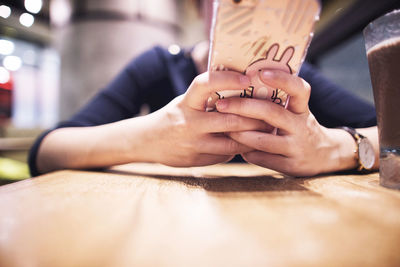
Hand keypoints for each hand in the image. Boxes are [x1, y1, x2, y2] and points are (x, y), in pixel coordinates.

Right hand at [135, 71, 267, 166]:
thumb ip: (208, 99)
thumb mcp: (185, 102)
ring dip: (252, 137)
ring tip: (268, 131)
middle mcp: (188, 122)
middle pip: (229, 119)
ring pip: (231, 143)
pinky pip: (224, 156)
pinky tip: (248, 145)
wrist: (146, 141)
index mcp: (185, 102)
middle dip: (254, 117)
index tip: (248, 78)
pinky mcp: (196, 160)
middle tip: (272, 113)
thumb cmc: (173, 116)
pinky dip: (238, 150)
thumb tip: (243, 91)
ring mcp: (192, 144)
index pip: (206, 84)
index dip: (228, 79)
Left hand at [215, 69, 356, 175]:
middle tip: (221, 104)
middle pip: (272, 113)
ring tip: (224, 128)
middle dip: (244, 107)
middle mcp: (302, 126)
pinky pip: (263, 159)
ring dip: (241, 134)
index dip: (282, 79)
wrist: (325, 156)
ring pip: (264, 140)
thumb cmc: (299, 127)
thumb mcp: (296, 112)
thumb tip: (239, 87)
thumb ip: (277, 103)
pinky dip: (247, 152)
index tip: (261, 72)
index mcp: (302, 109)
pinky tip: (236, 147)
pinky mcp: (291, 165)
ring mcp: (297, 147)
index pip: (299, 89)